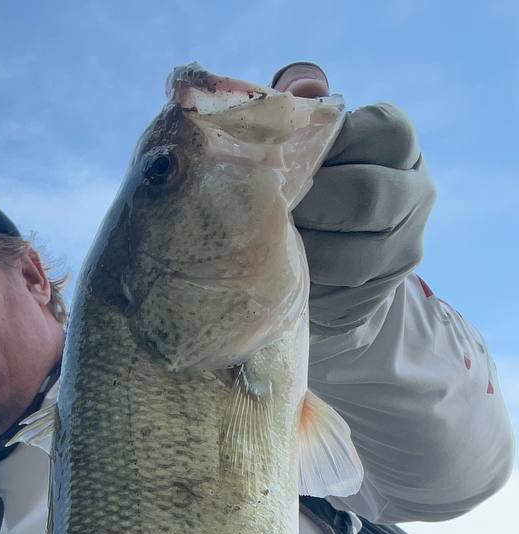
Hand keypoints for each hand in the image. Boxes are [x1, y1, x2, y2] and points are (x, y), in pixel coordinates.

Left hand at [272, 61, 436, 332]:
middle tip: (273, 208)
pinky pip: (334, 296)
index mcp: (400, 146)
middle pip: (367, 195)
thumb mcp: (312, 144)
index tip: (288, 155)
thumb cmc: (312, 186)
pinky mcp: (374, 297)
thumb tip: (299, 88)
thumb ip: (305, 111)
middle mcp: (415, 195)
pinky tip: (277, 277)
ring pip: (352, 256)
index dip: (328, 143)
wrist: (334, 267)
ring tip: (268, 244)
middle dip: (310, 203)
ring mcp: (401, 251)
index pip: (380, 130)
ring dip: (302, 251)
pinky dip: (301, 287)